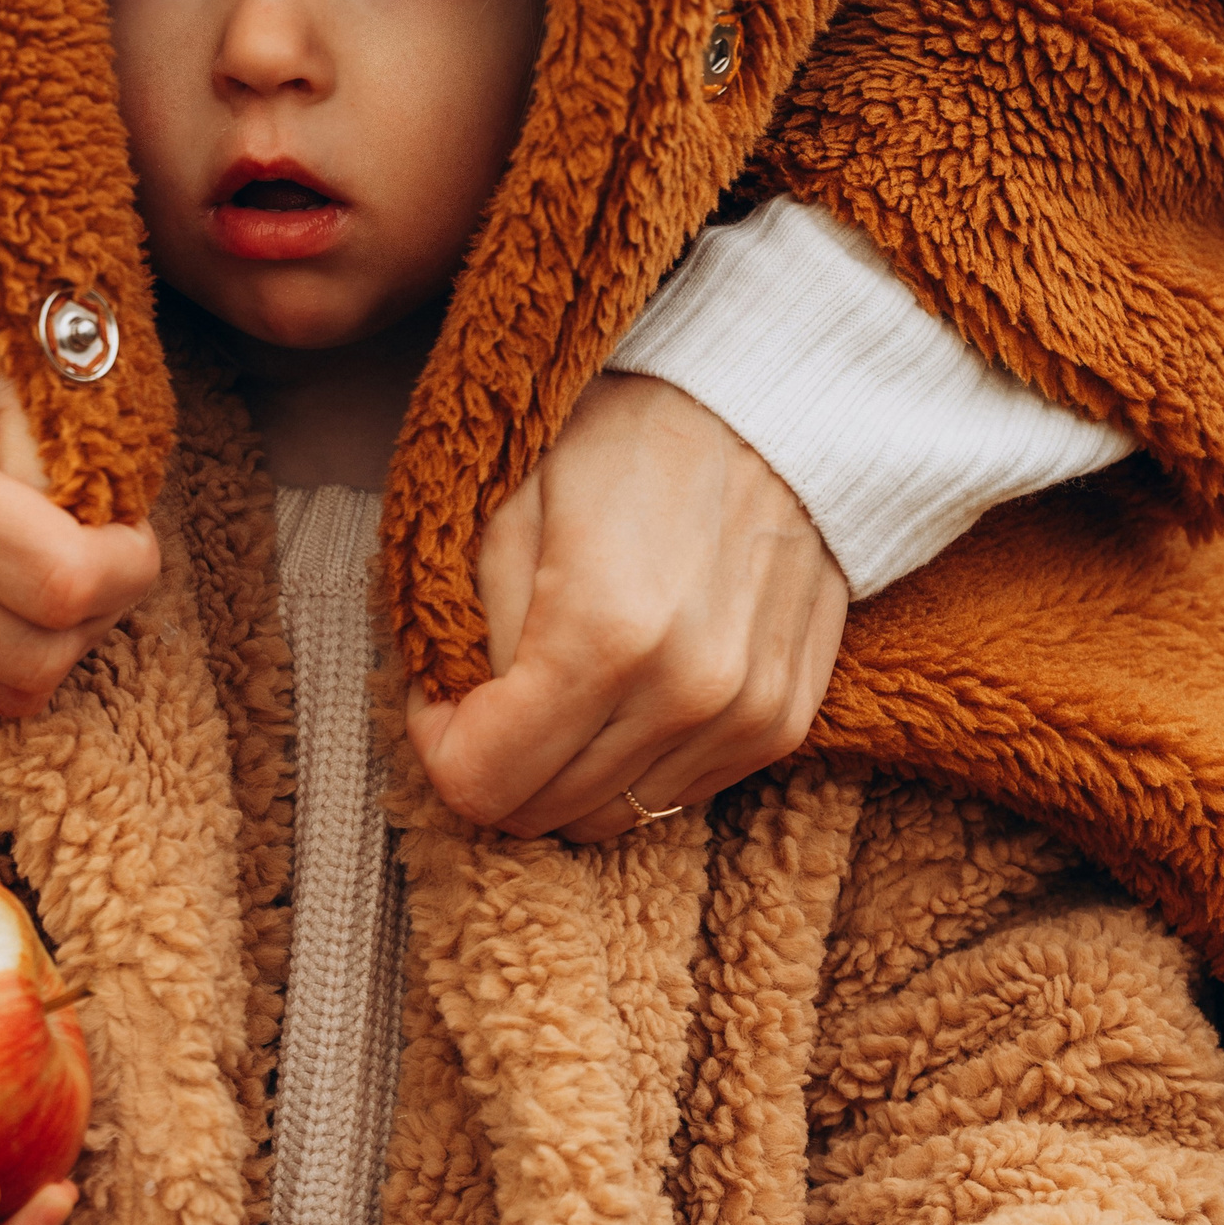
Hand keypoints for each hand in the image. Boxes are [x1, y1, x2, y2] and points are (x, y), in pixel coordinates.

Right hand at [0, 239, 159, 713]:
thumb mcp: (2, 339)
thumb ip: (58, 437)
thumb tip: (100, 533)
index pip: (57, 581)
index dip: (128, 564)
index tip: (133, 518)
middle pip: (35, 656)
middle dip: (103, 608)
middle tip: (107, 541)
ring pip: (2, 689)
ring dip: (58, 637)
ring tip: (56, 556)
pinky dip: (5, 645)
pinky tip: (1, 575)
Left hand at [405, 375, 847, 841]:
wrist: (767, 407)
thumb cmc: (620, 441)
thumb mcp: (508, 510)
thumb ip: (474, 634)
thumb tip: (457, 719)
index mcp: (601, 637)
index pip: (481, 781)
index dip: (440, 745)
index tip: (440, 693)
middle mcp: (684, 694)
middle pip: (543, 812)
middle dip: (497, 762)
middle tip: (489, 692)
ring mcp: (744, 717)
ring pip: (613, 817)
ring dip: (566, 770)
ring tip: (558, 688)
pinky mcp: (783, 721)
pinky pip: (680, 792)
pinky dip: (633, 762)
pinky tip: (623, 692)